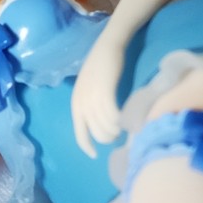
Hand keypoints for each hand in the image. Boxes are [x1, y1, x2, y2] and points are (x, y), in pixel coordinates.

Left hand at [71, 39, 124, 157]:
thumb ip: (91, 105)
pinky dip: (121, 121)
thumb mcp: (89, 89)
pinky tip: (127, 119)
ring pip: (107, 126)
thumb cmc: (100, 67)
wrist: (107, 47)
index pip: (79, 134)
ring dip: (117, 129)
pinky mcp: (105, 92)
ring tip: (125, 125)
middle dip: (109, 137)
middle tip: (119, 132)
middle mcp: (82, 104)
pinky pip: (114, 116)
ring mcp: (93, 98)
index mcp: (76, 105)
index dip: (87, 147)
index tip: (95, 155)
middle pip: (97, 134)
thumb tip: (100, 124)